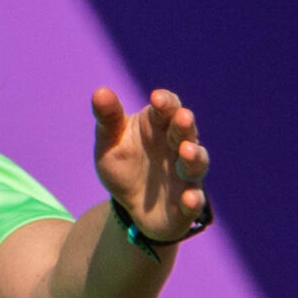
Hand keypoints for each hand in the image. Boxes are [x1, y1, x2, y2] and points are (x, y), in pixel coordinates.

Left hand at [91, 85, 208, 241]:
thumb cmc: (124, 164)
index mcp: (159, 125)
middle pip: (185, 132)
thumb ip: (108, 119)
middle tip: (182, 117)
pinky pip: (195, 201)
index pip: (168, 108)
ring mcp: (186, 175)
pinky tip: (189, 198)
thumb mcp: (110, 142)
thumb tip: (100, 92)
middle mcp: (178, 146)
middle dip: (184, 125)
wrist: (131, 206)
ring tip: (187, 151)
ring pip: (196, 163)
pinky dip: (194, 199)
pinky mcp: (188, 202)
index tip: (157, 98)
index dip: (165, 102)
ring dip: (194, 157)